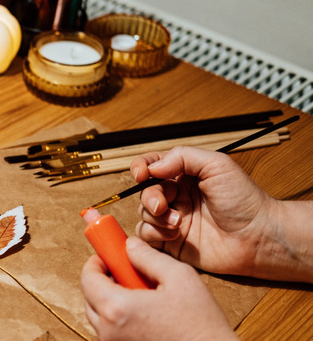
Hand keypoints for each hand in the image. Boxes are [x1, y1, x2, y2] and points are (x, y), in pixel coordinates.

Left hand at [81, 237, 235, 340]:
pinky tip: (144, 313)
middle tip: (123, 271)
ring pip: (100, 317)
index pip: (88, 279)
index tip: (106, 256)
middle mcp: (110, 331)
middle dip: (102, 281)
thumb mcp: (180, 277)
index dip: (95, 263)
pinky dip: (119, 319)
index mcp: (118, 308)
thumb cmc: (201, 323)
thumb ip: (148, 257)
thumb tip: (130, 246)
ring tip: (139, 293)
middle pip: (90, 298)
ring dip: (110, 301)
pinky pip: (112, 332)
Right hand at [130, 146, 275, 276]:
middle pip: (144, 191)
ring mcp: (172, 219)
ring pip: (143, 213)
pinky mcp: (171, 242)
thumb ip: (183, 156)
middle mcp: (176, 197)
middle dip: (149, 197)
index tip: (141, 174)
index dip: (141, 168)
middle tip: (162, 205)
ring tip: (177, 222)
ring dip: (154, 216)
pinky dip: (154, 233)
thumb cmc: (244, 200)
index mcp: (184, 175)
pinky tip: (174, 234)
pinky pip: (146, 235)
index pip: (152, 166)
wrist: (258, 237)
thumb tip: (153, 166)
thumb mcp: (217, 165)